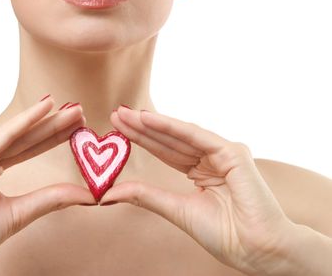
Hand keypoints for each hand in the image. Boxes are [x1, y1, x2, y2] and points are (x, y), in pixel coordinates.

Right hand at [0, 95, 95, 274]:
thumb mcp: (17, 214)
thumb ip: (48, 200)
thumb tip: (85, 195)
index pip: (23, 149)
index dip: (48, 138)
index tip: (74, 129)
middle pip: (23, 139)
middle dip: (53, 126)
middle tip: (80, 113)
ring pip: (17, 135)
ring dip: (47, 121)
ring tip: (74, 111)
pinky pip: (3, 138)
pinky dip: (25, 122)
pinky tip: (46, 108)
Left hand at [102, 106, 292, 274]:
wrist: (257, 250)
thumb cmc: (225, 234)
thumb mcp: (175, 209)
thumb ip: (145, 196)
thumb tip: (107, 194)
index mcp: (202, 172)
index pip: (166, 151)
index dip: (142, 139)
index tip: (117, 128)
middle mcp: (212, 159)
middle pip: (170, 140)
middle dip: (141, 127)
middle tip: (115, 114)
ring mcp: (223, 153)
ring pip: (180, 135)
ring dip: (151, 123)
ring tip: (124, 114)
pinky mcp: (233, 153)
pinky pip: (197, 136)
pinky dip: (172, 127)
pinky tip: (147, 119)